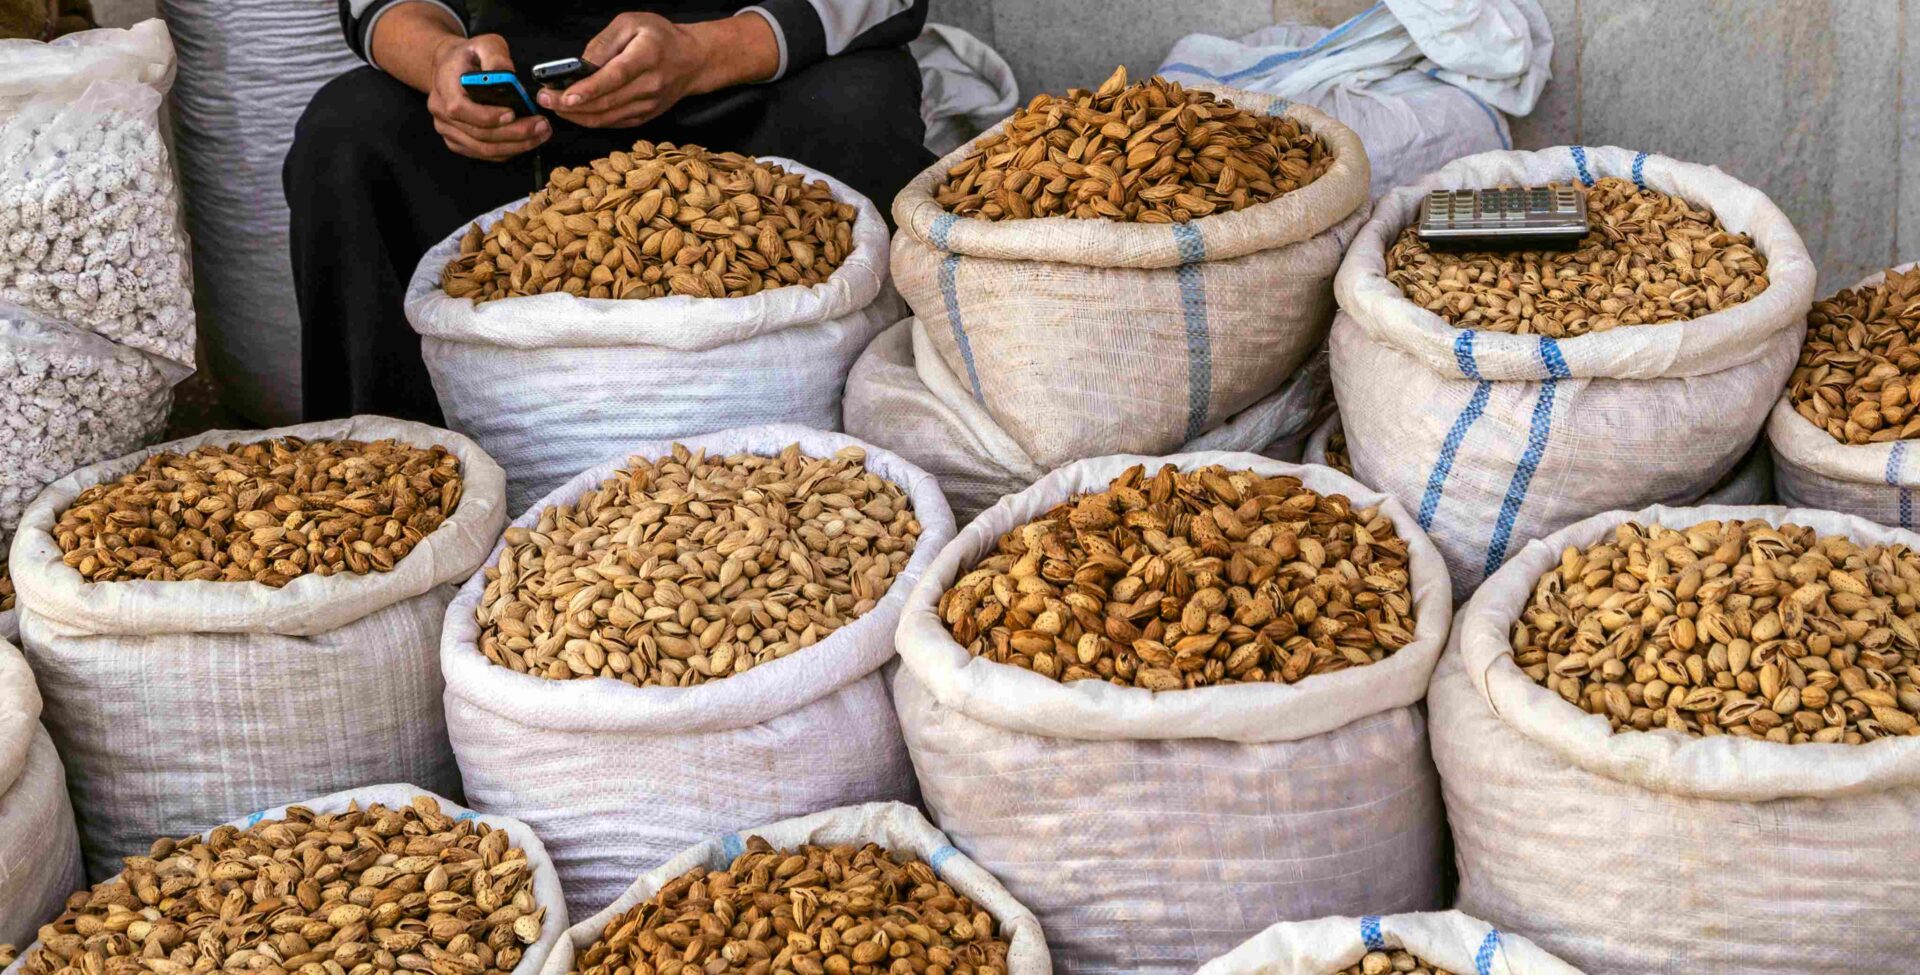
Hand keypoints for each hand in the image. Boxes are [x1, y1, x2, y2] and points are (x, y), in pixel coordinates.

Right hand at [427, 33, 550, 159]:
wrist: (450, 67)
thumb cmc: (470, 56)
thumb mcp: (484, 44)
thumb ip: (496, 57)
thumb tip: (506, 75)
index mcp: (444, 86)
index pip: (460, 109)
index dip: (487, 116)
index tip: (514, 113)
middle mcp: (441, 112)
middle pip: (478, 134)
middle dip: (514, 133)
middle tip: (542, 126)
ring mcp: (448, 130)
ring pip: (483, 149)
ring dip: (516, 146)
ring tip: (541, 134)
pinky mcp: (457, 142)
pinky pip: (484, 153)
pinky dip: (508, 151)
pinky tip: (527, 142)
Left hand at [536, 12, 708, 128]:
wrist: (692, 60)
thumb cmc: (659, 37)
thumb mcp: (631, 23)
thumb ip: (604, 42)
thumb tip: (581, 65)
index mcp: (647, 57)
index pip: (614, 77)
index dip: (588, 89)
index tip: (563, 95)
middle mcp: (649, 86)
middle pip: (606, 102)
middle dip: (570, 104)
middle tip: (544, 98)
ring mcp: (648, 105)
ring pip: (607, 118)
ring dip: (576, 115)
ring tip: (553, 105)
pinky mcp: (644, 116)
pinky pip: (613, 123)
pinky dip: (590, 120)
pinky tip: (573, 112)